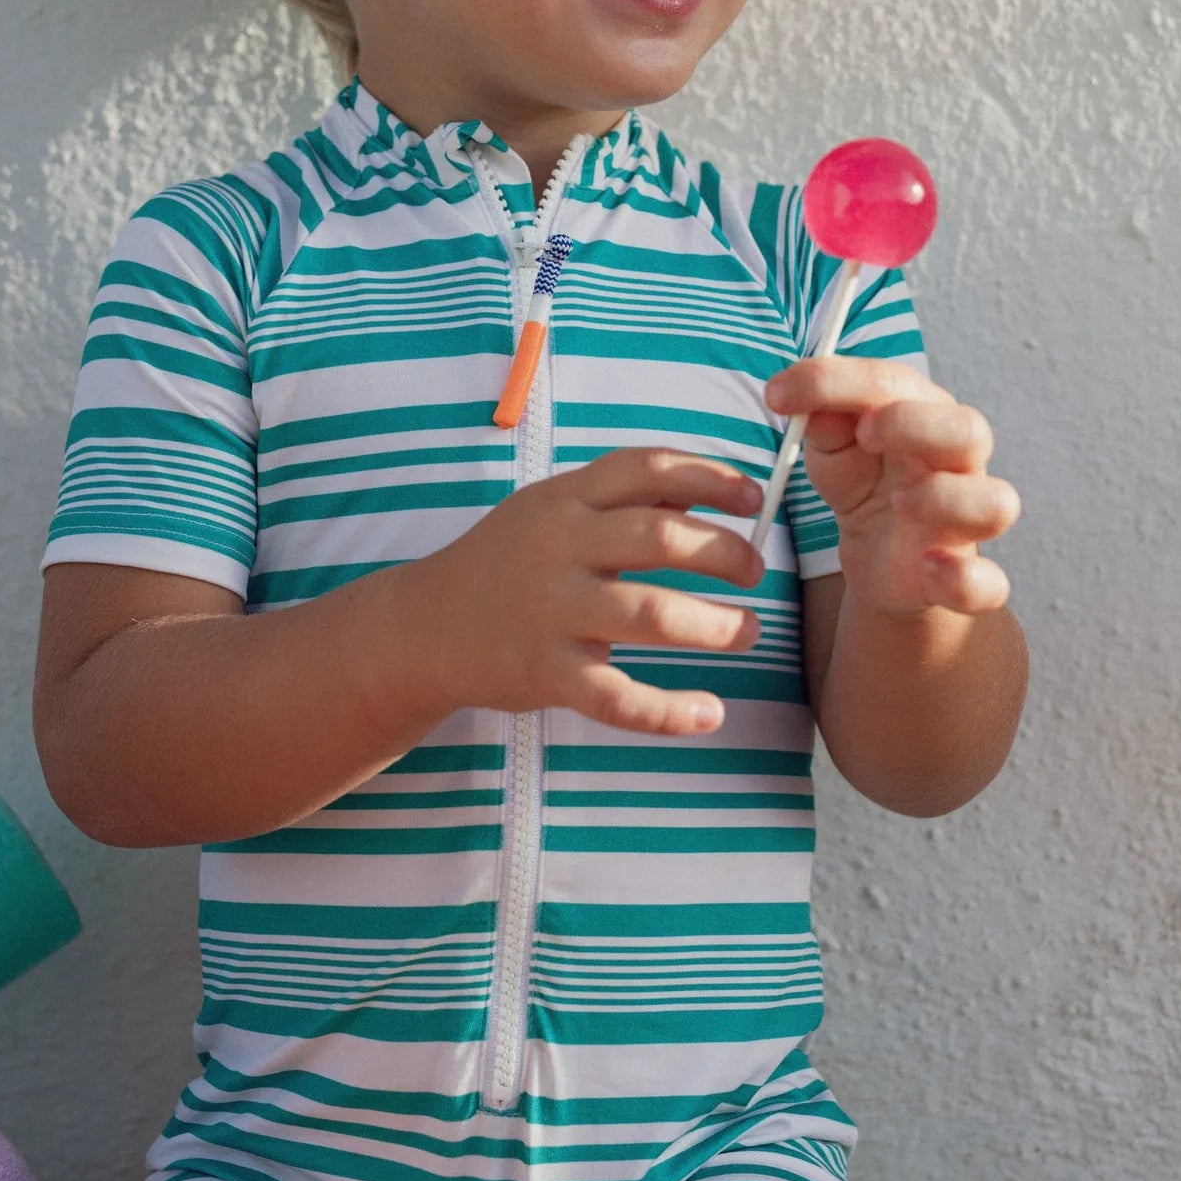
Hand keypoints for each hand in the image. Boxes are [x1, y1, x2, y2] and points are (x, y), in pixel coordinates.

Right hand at [415, 450, 765, 734]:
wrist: (424, 626)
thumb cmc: (507, 561)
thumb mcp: (552, 511)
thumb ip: (619, 500)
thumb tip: (706, 495)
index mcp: (566, 499)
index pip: (649, 468)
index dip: (712, 478)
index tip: (754, 498)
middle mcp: (560, 547)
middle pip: (662, 537)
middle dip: (726, 553)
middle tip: (755, 572)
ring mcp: (551, 610)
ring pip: (652, 614)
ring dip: (715, 625)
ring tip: (748, 632)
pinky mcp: (544, 671)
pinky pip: (617, 696)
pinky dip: (669, 710)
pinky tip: (709, 712)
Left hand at [765, 357, 1019, 619]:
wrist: (877, 561)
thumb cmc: (862, 485)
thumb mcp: (832, 451)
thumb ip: (823, 425)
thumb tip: (804, 401)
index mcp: (925, 416)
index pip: (895, 382)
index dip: (837, 380)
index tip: (776, 395)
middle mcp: (958, 464)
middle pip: (970, 431)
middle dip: (915, 424)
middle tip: (863, 434)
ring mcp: (967, 524)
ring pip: (995, 503)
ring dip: (947, 498)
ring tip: (899, 502)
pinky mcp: (964, 579)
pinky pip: (989, 584)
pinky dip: (964, 579)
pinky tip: (928, 568)